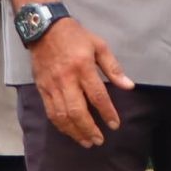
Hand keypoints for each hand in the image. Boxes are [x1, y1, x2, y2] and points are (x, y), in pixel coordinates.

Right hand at [29, 18, 134, 147]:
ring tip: (86, 141)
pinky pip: (50, 112)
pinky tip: (70, 132)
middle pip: (77, 111)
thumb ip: (113, 68)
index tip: (115, 125)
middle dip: (89, 129)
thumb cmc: (76, 36)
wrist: (44, 29)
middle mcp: (66, 79)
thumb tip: (128, 86)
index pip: (97, 96)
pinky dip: (61, 125)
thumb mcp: (99, 45)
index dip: (107, 113)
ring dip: (74, 132)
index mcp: (83, 67)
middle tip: (99, 140)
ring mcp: (52, 85)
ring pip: (62, 115)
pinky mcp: (42, 89)